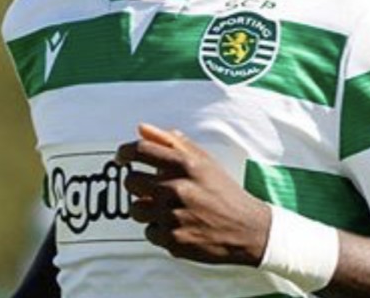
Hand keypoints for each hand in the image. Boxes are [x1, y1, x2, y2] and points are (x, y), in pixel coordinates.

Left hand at [114, 123, 271, 265]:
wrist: (248, 229)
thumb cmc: (223, 191)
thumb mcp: (204, 161)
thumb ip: (172, 142)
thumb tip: (141, 128)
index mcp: (185, 164)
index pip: (140, 150)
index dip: (125, 152)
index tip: (121, 157)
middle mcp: (177, 188)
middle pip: (131, 181)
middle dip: (136, 184)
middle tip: (148, 189)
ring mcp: (174, 215)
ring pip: (135, 210)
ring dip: (146, 210)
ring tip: (166, 210)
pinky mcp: (174, 240)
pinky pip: (148, 232)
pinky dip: (159, 231)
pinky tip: (177, 226)